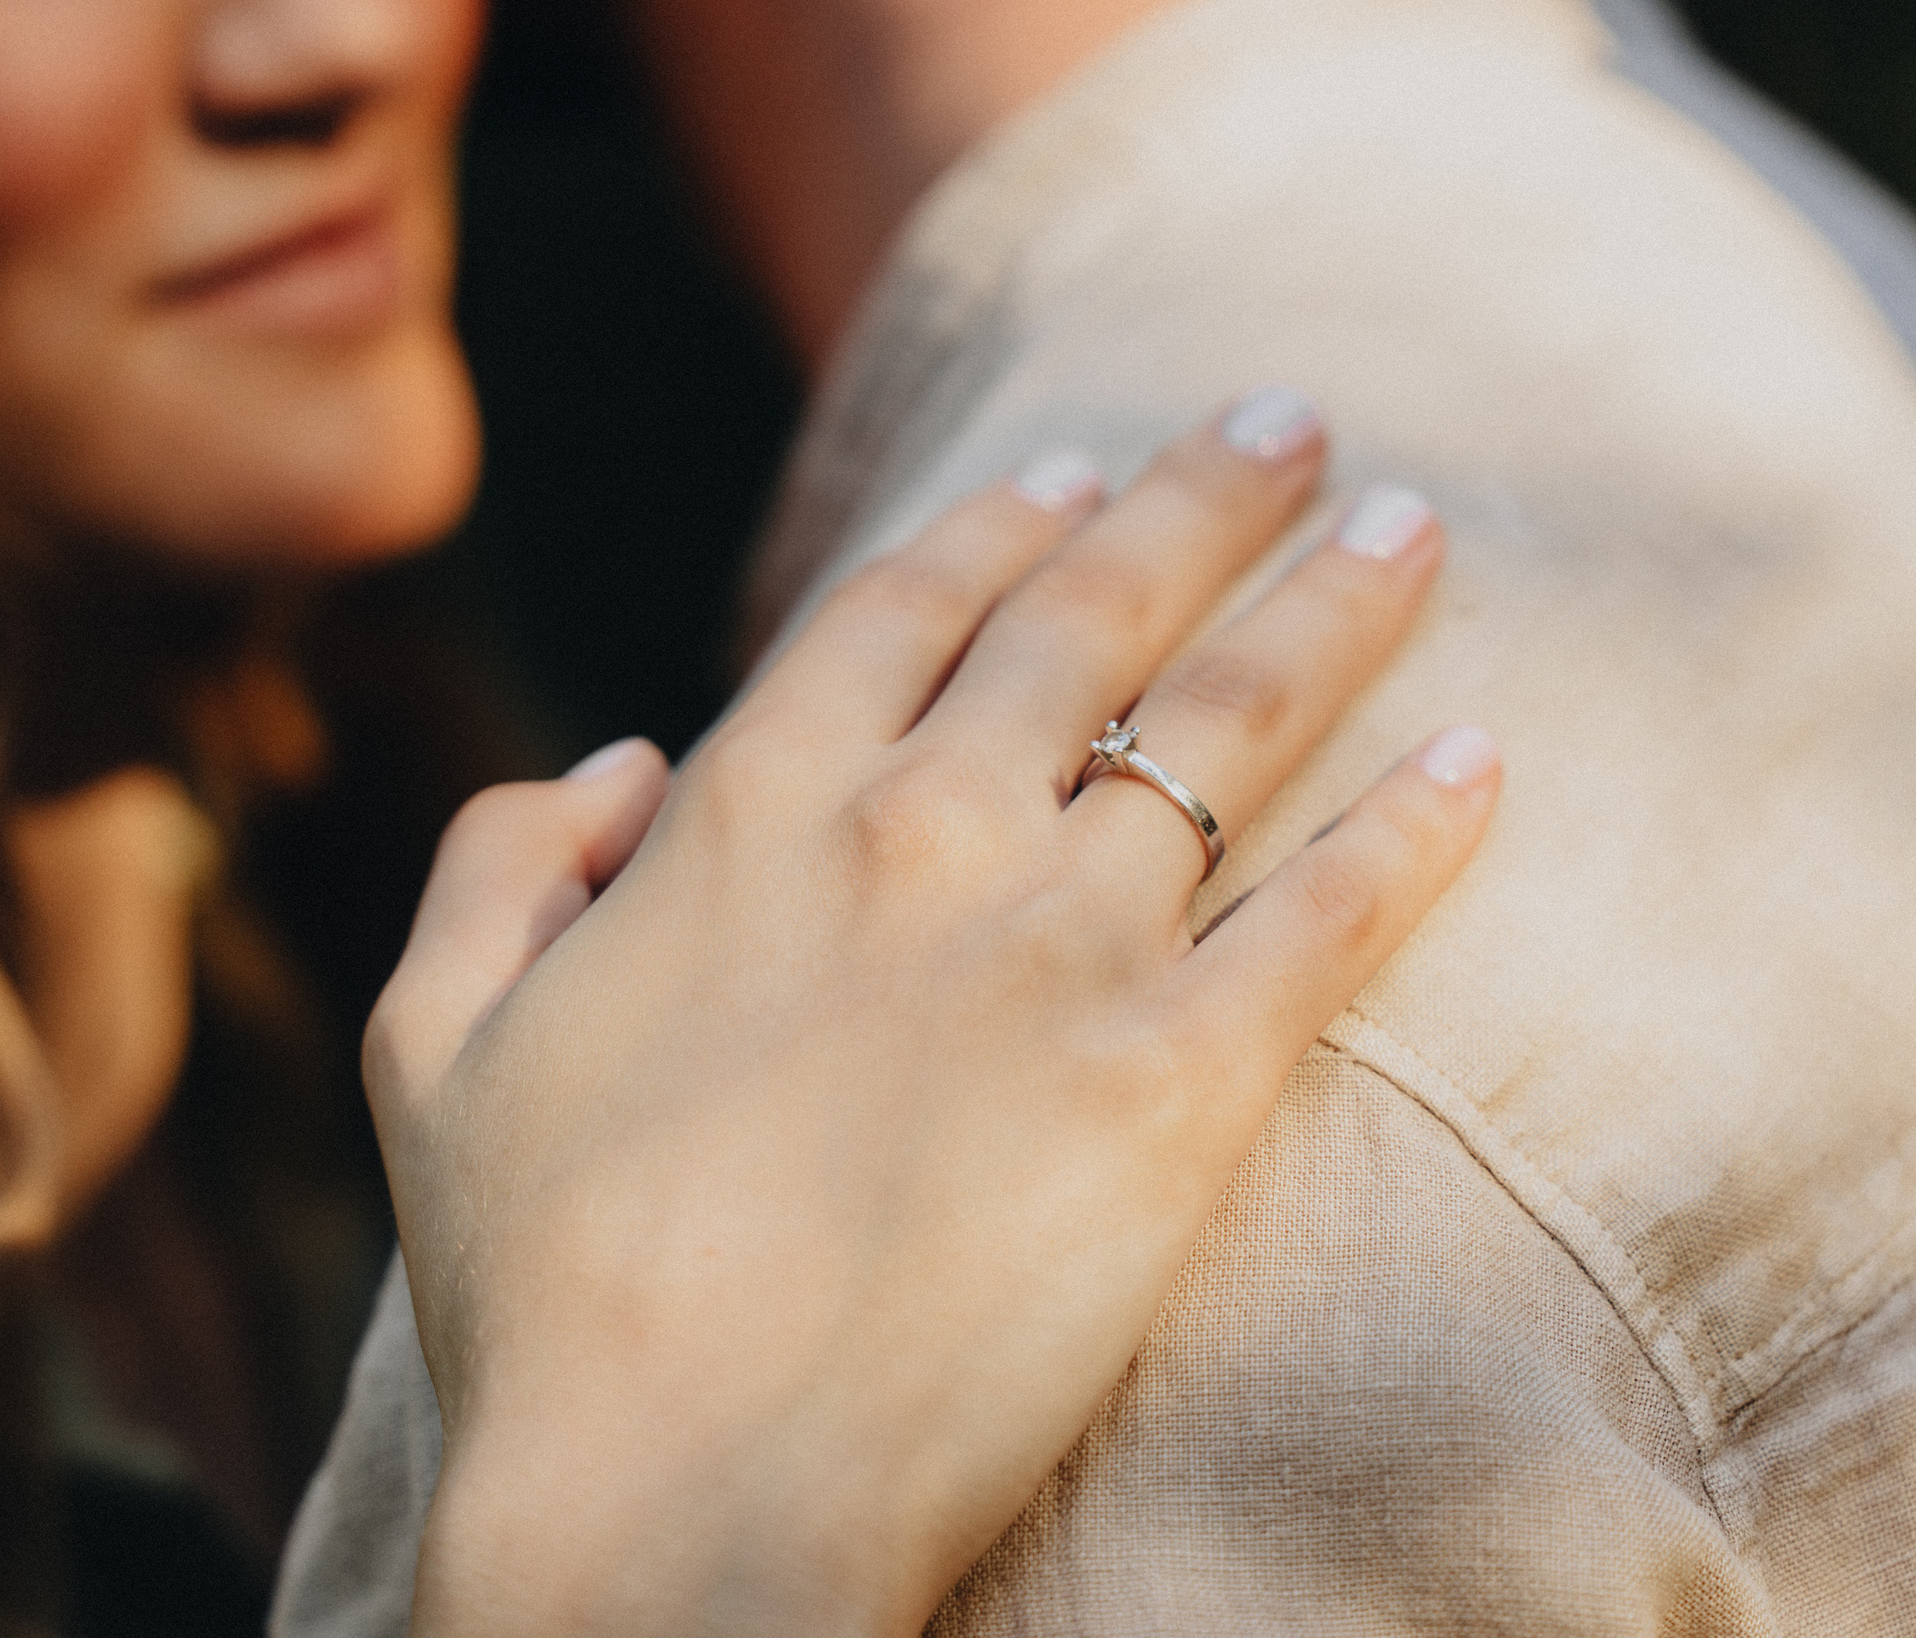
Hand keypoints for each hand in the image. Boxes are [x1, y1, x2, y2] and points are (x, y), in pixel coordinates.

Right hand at [367, 405, 1498, 1634]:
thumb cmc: (540, 1287)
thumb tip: (623, 766)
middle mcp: (916, 837)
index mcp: (746, 814)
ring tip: (1416, 526)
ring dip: (1336, 606)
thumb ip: (501, 863)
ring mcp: (1059, 951)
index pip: (903, 608)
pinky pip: (1331, 917)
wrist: (672, 1496)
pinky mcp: (1178, 1087)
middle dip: (1202, 499)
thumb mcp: (430, 1044)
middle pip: (1092, 617)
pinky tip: (1485, 755)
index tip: (1078, 470)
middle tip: (1288, 419)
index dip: (1002, 522)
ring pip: (1231, 724)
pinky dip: (1419, 827)